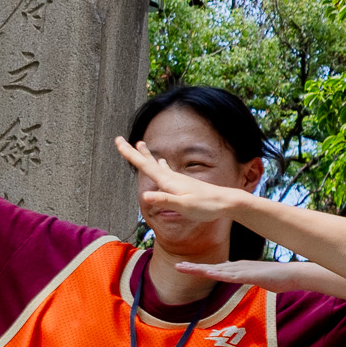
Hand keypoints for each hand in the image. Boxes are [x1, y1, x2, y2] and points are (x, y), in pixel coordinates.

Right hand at [117, 135, 248, 234]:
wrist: (226, 202)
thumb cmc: (206, 206)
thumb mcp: (184, 206)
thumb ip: (165, 200)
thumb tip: (145, 196)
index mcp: (169, 182)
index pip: (145, 166)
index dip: (130, 154)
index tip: (118, 141)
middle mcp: (172, 177)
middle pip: (149, 162)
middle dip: (134, 152)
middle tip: (121, 140)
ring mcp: (178, 179)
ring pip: (157, 164)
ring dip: (147, 155)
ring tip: (141, 145)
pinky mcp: (184, 183)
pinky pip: (166, 171)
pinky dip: (160, 165)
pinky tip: (163, 163)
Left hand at [189, 257, 309, 288]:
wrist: (293, 274)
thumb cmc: (279, 277)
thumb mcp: (258, 278)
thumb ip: (247, 276)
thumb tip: (241, 276)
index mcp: (239, 268)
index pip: (216, 269)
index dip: (201, 269)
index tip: (186, 268)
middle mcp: (237, 267)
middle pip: (212, 268)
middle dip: (194, 268)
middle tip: (178, 267)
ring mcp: (243, 271)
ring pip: (217, 270)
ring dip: (200, 270)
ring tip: (185, 268)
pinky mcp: (249, 275)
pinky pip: (231, 276)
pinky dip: (218, 274)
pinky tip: (208, 273)